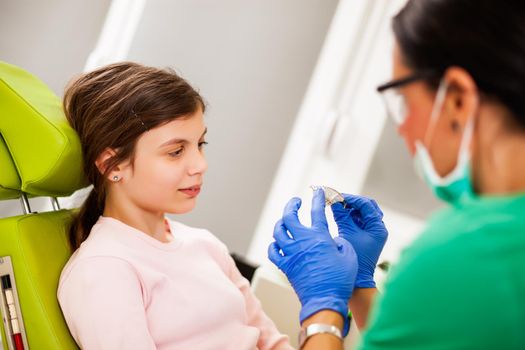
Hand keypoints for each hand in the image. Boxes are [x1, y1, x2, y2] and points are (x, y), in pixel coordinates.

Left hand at [268, 189, 357, 334]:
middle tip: (296, 202)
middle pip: (289, 216)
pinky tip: (278, 243)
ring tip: (285, 221)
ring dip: (281, 223)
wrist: (324, 300)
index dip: (318, 198)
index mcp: (319, 236)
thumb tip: (333, 241)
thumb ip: (341, 243)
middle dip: (292, 205)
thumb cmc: (339, 280)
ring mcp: (291, 253)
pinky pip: (273, 251)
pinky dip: (274, 245)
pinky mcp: (285, 265)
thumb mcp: (349, 256)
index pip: (317, 211)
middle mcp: (302, 241)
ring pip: (278, 231)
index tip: (318, 192)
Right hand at [331, 194, 387, 287]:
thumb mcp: (347, 233)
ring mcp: (373, 232)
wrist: (358, 278)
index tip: (337, 196)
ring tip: (337, 207)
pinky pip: (359, 221)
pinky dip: (350, 216)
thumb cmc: (354, 257)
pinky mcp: (366, 236)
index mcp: (378, 227)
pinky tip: (340, 216)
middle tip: (338, 200)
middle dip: (352, 202)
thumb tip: (334, 201)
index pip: (366, 205)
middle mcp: (378, 228)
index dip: (351, 198)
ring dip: (351, 209)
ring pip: (363, 213)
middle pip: (367, 206)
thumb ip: (341, 215)